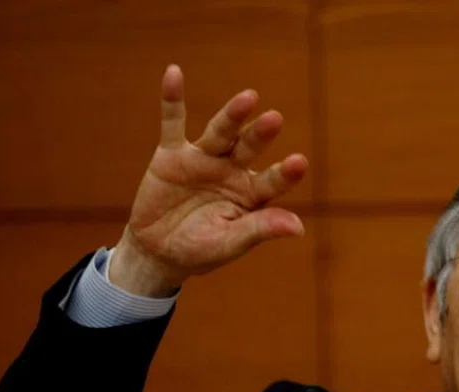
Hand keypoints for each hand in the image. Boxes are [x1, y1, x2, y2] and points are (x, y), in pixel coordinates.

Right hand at [110, 64, 307, 295]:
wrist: (159, 252)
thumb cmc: (201, 250)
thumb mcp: (231, 243)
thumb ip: (261, 229)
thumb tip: (300, 227)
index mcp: (251, 194)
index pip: (273, 181)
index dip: (285, 173)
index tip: (299, 162)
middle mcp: (232, 171)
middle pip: (249, 148)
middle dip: (261, 135)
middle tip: (275, 119)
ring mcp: (203, 160)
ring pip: (220, 133)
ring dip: (233, 115)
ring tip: (249, 98)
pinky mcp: (172, 155)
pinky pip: (172, 123)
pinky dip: (172, 100)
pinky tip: (174, 73)